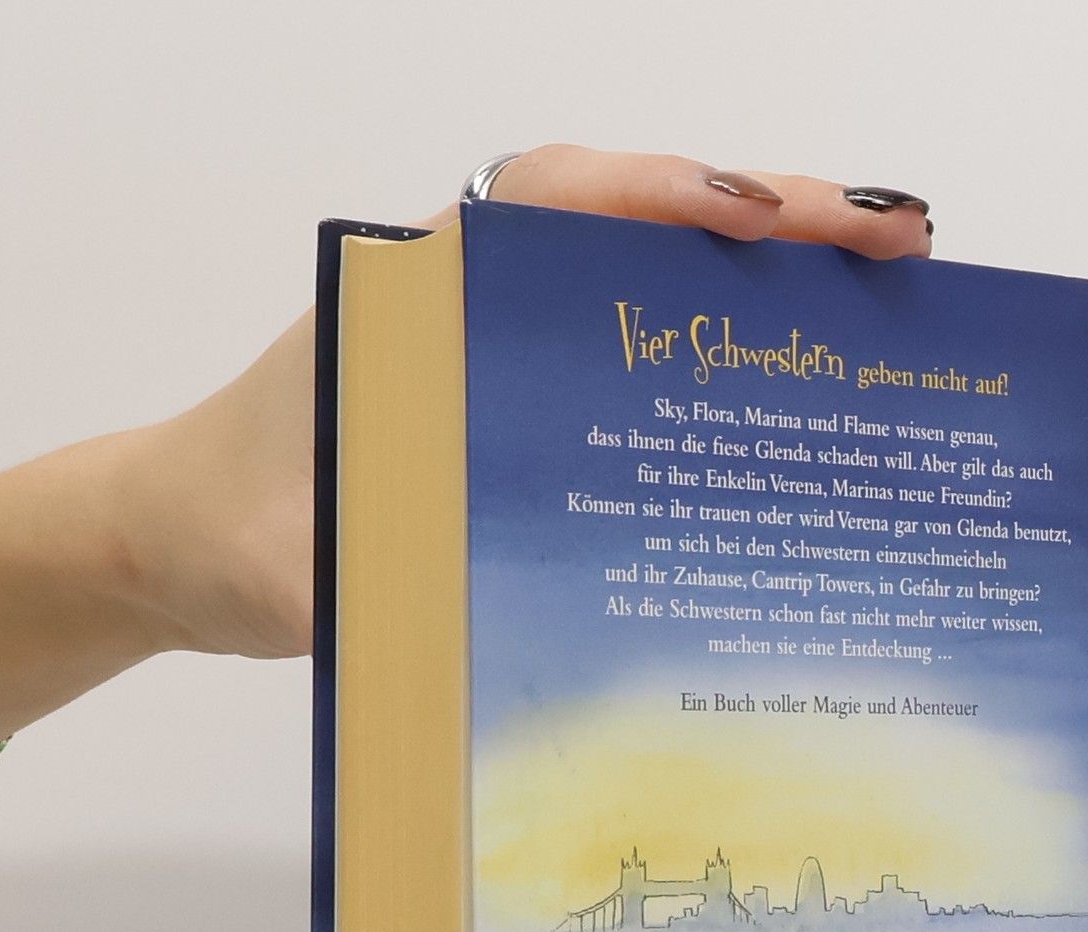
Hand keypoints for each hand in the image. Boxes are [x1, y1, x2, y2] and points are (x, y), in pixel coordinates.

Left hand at [124, 145, 932, 663]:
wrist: (182, 545)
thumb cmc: (229, 525)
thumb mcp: (297, 544)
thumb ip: (374, 555)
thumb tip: (499, 577)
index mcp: (426, 291)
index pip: (565, 201)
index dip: (672, 198)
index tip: (765, 221)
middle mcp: (484, 300)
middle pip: (649, 229)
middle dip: (783, 224)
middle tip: (904, 246)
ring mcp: (514, 352)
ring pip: (664, 292)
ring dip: (777, 290)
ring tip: (894, 307)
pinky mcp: (530, 410)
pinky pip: (646, 365)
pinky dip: (732, 368)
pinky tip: (809, 408)